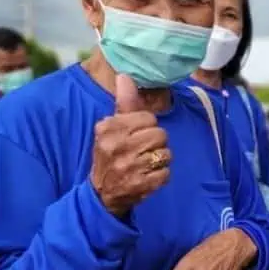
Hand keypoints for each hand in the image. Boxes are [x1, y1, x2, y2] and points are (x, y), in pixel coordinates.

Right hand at [91, 74, 171, 216]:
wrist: (102, 193)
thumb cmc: (111, 153)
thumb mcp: (112, 128)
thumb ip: (124, 103)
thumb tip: (125, 76)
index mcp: (108, 128)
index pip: (148, 118)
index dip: (148, 126)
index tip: (137, 135)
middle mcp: (116, 146)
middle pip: (160, 135)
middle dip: (156, 143)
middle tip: (143, 150)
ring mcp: (128, 167)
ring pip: (165, 154)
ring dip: (160, 160)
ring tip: (145, 163)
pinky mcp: (139, 185)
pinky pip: (166, 173)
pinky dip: (161, 176)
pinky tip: (148, 176)